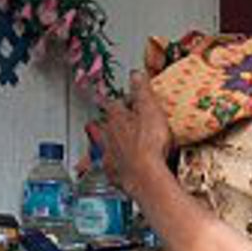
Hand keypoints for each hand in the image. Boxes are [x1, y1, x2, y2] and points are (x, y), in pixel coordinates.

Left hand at [91, 72, 173, 200]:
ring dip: (103, 144)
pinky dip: (111, 167)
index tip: (123, 100)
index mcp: (117, 117)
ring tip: (103, 145)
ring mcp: (109, 155)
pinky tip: (114, 169)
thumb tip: (136, 74)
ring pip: (101, 146)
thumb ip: (142, 90)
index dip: (120, 101)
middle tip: (104, 122)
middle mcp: (109, 136)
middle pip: (102, 125)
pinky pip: (109, 168)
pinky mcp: (114, 174)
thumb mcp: (150, 109)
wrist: (145, 176)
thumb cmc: (149, 144)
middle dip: (105, 123)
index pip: (114, 103)